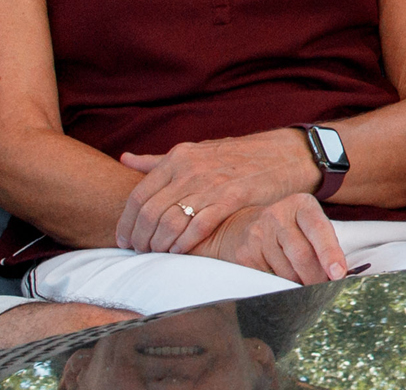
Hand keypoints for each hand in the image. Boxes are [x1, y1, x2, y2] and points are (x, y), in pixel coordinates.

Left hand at [114, 130, 318, 253]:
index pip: (139, 195)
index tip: (123, 239)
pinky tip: (178, 253)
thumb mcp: (193, 152)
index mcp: (176, 158)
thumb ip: (157, 161)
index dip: (126, 222)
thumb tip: (124, 159)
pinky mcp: (232, 198)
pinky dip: (184, 243)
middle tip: (137, 252)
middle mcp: (188, 169)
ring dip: (158, 244)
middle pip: (149, 211)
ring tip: (155, 254)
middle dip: (139, 237)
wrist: (282, 154)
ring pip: (170, 221)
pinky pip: (198, 226)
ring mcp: (209, 183)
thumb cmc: (233, 156)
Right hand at [190, 194, 347, 283]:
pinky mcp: (244, 253)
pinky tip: (278, 278)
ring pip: (287, 273)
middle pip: (302, 255)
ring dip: (299, 285)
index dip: (329, 252)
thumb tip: (337, 278)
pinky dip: (279, 287)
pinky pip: (269, 280)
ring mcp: (258, 233)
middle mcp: (278, 214)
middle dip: (316, 279)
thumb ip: (323, 245)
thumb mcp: (307, 227)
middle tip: (323, 291)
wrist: (239, 226)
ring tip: (299, 282)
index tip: (338, 274)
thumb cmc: (287, 231)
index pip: (318, 229)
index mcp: (301, 205)